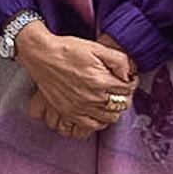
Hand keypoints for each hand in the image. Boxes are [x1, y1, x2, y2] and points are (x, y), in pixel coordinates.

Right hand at [15, 24, 135, 138]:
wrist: (41, 55)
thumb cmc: (67, 50)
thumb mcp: (96, 48)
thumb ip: (118, 59)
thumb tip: (129, 74)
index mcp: (101, 80)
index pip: (128, 88)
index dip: (131, 82)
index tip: (127, 78)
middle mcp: (92, 97)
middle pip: (122, 104)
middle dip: (125, 95)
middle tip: (120, 88)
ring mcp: (80, 107)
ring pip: (110, 117)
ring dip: (115, 108)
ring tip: (111, 99)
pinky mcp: (69, 112)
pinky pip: (92, 125)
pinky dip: (100, 121)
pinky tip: (99, 112)